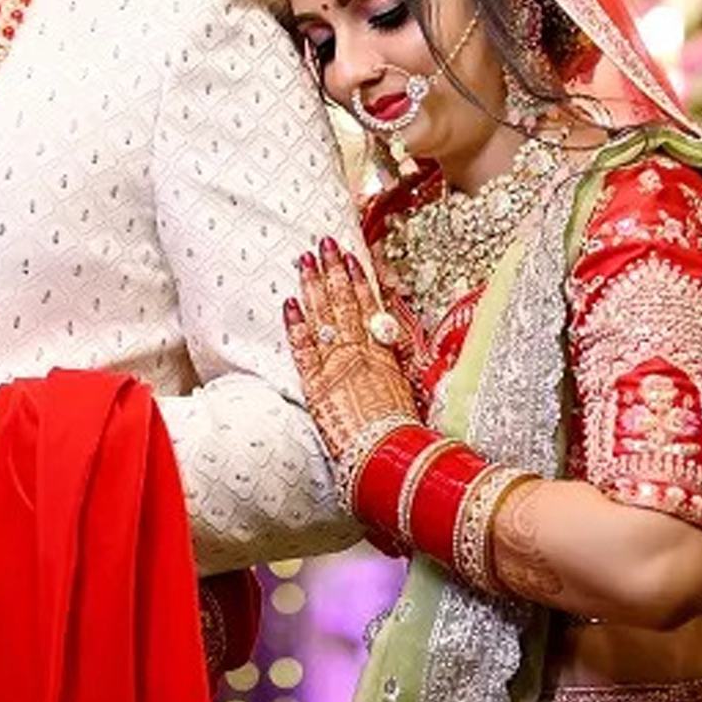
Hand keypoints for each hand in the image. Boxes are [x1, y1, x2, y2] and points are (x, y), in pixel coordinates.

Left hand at [283, 238, 417, 461]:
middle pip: (344, 304)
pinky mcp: (317, 386)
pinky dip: (296, 325)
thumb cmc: (406, 432)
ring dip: (314, 286)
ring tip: (305, 260)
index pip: (369, 307)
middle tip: (324, 243)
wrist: (392, 458)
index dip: (358, 281)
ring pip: (324, 318)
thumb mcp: (411, 393)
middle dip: (333, 271)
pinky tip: (289, 303)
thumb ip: (400, 367)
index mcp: (384, 354)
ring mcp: (336, 367)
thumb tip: (397, 348)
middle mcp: (359, 353)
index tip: (352, 257)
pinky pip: (304, 350)